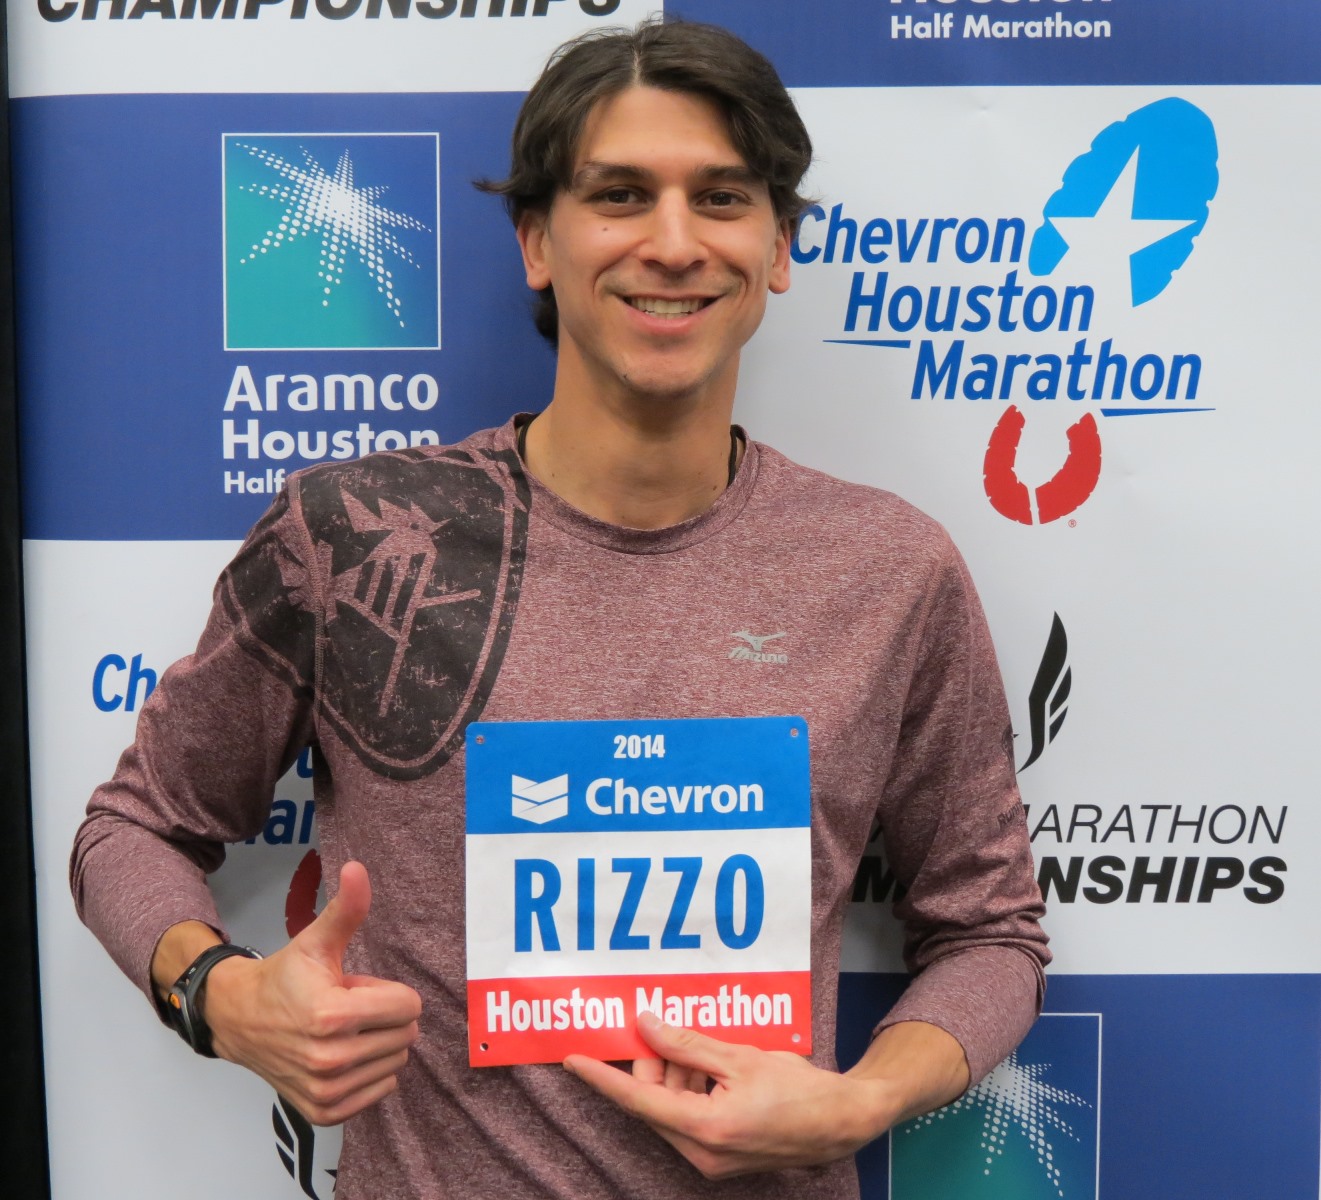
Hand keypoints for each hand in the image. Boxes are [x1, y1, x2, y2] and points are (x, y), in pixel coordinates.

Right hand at [203, 861, 421, 1125]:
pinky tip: (344, 1055)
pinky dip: (371, 1072)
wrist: (238, 1021)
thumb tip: (358, 868)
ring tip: (342, 1031)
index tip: (356, 987)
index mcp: (333, 1015)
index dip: (389, 991)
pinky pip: (381, 1090)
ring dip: (378, 1044)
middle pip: (406, 1034)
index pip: (409, 1006)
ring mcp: (327, 1090)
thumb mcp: (316, 940)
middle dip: (385, 1016)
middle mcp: (331, 1059)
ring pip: (396, 1061)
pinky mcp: (325, 1111)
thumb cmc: (285, 978)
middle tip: (348, 1008)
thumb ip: (346, 909)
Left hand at [563, 1013, 902, 1179]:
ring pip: (672, 1109)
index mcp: (705, 1129)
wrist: (841, 1122)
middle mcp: (702, 1153)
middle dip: (651, 1065)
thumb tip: (647, 1025)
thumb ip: (688, 1044)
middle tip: (653, 1025)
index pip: (640, 1101)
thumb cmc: (798, 1089)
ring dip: (675, 1074)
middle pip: (655, 1103)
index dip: (603, 1079)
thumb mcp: (739, 1057)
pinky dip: (691, 1089)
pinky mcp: (722, 1156)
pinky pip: (690, 1118)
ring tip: (692, 1039)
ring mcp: (712, 1160)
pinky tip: (707, 1062)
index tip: (574, 1060)